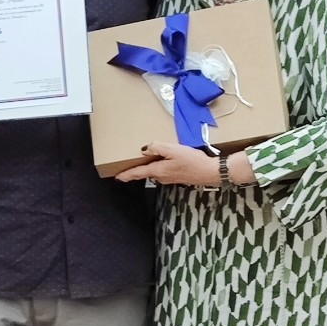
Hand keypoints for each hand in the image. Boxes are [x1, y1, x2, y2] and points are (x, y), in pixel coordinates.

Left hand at [115, 144, 252, 188]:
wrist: (210, 172)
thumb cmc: (192, 161)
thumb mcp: (173, 150)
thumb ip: (157, 147)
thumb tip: (145, 148)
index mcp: (158, 171)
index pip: (137, 173)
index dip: (126, 175)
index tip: (116, 177)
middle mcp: (161, 177)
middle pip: (145, 173)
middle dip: (136, 170)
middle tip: (126, 166)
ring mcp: (169, 178)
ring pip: (154, 172)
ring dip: (147, 167)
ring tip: (142, 160)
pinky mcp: (177, 176)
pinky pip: (162, 171)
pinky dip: (158, 166)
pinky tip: (161, 160)